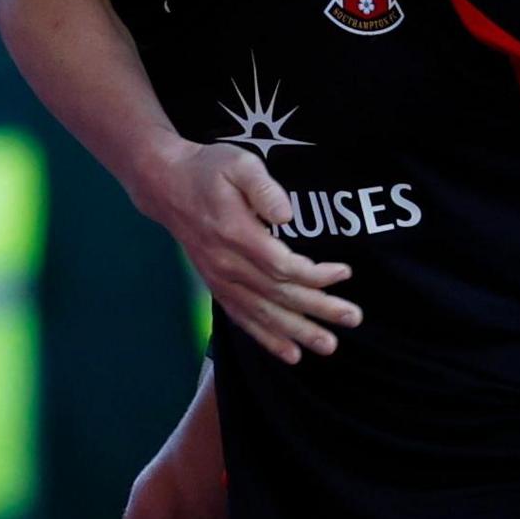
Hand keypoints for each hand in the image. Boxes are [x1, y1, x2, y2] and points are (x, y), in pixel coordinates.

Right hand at [133, 140, 360, 363]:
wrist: (167, 186)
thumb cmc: (209, 171)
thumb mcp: (239, 164)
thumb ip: (263, 188)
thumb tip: (287, 215)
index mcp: (235, 234)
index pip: (281, 266)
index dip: (315, 275)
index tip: (344, 273)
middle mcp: (226, 264)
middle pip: (278, 294)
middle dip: (318, 308)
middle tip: (352, 317)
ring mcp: (219, 279)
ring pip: (262, 313)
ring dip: (297, 332)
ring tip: (329, 345)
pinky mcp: (216, 286)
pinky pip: (243, 319)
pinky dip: (267, 338)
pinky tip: (291, 354)